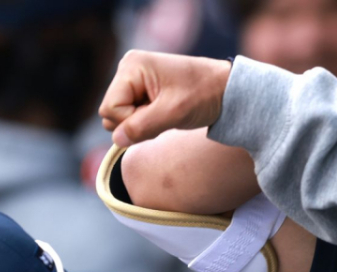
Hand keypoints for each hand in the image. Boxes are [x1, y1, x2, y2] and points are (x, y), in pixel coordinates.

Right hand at [100, 50, 232, 146]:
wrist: (226, 89)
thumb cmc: (204, 95)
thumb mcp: (174, 113)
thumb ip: (142, 127)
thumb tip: (116, 140)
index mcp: (132, 67)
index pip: (110, 108)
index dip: (130, 121)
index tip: (159, 117)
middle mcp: (128, 69)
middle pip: (111, 111)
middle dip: (136, 122)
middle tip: (165, 116)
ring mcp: (135, 78)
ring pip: (121, 115)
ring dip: (143, 122)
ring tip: (167, 113)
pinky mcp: (143, 88)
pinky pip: (133, 113)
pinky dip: (148, 119)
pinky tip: (166, 112)